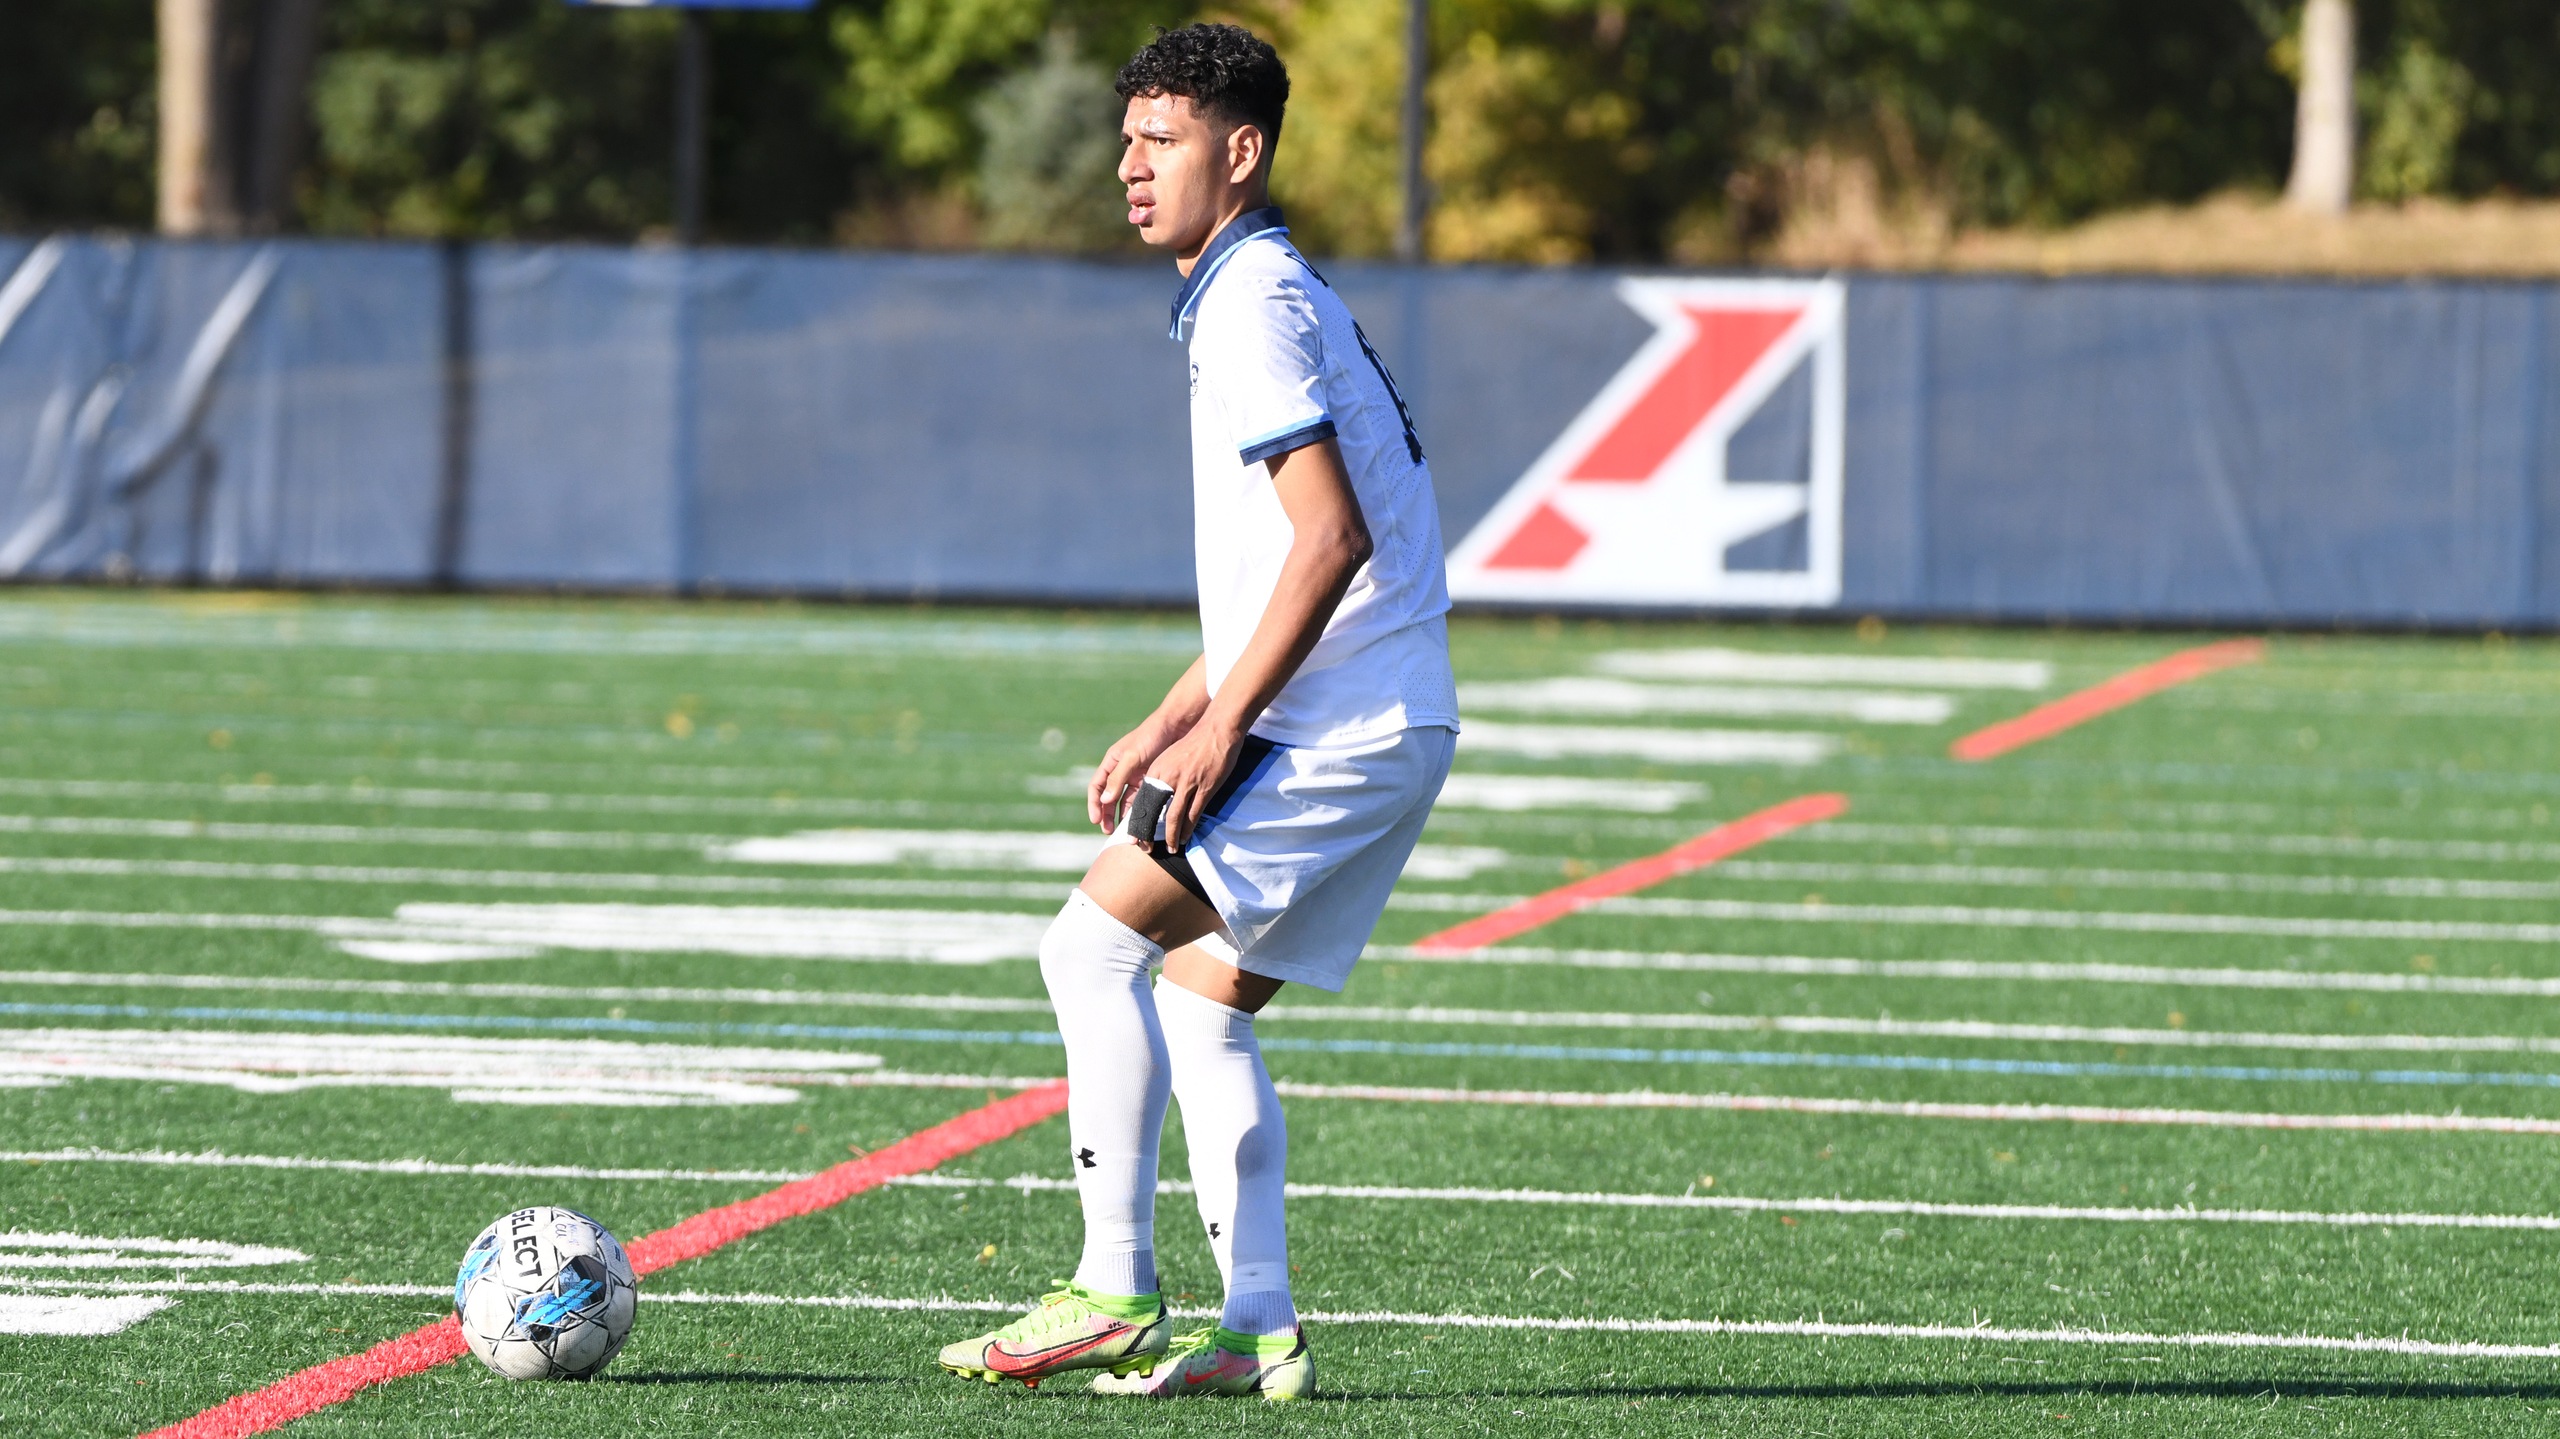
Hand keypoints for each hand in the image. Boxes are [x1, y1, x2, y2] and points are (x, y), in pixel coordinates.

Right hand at [1087, 717, 1181, 831]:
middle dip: (1107, 815)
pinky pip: (1142, 799)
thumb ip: (1118, 778)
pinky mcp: (1151, 781)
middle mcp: (1121, 771)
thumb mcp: (1132, 757)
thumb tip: (1105, 800)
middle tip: (1108, 831)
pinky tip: (1142, 822)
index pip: (1096, 786)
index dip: (1094, 804)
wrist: (1176, 727)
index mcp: (1112, 763)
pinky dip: (1140, 811)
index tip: (1096, 820)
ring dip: (1123, 816)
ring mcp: (1136, 777)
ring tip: (1126, 832)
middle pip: (1109, 798)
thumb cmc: (1151, 737)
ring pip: (1126, 801)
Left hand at [1144, 719, 1242, 850]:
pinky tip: (1184, 838)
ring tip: (1169, 848)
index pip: (1142, 800)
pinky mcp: (1204, 788)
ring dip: (1170, 836)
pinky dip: (1187, 829)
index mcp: (1157, 770)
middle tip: (1145, 848)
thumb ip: (1161, 776)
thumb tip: (1157, 795)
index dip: (1137, 820)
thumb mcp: (1170, 757)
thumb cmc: (1194, 743)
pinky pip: (1193, 814)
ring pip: (1173, 817)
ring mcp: (1186, 783)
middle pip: (1152, 811)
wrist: (1217, 729)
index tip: (1134, 835)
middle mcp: (1167, 777)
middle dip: (1147, 833)